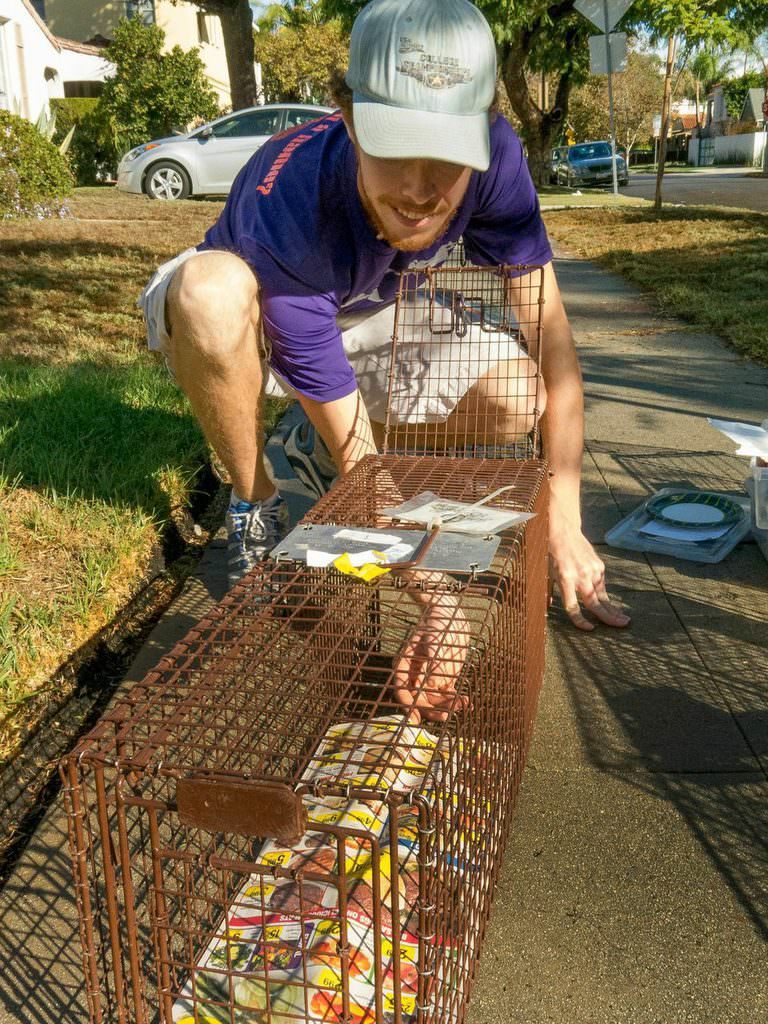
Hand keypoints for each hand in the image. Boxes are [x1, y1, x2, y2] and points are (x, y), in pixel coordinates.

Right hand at [392, 593, 470, 722]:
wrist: (450, 614)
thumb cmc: (437, 624)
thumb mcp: (434, 641)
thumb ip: (433, 663)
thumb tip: (432, 686)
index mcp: (405, 665)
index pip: (401, 690)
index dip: (407, 705)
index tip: (415, 718)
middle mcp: (415, 675)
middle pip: (419, 700)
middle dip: (431, 710)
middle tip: (446, 716)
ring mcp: (430, 677)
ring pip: (434, 700)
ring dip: (447, 706)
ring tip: (463, 704)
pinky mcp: (445, 677)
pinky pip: (447, 695)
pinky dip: (455, 701)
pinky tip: (466, 703)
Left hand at [549, 519, 629, 631]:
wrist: (563, 531)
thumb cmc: (551, 553)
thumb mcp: (545, 573)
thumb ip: (548, 591)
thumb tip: (547, 608)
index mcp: (565, 579)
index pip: (573, 607)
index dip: (581, 621)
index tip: (589, 629)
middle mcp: (581, 576)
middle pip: (595, 603)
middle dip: (609, 617)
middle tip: (622, 626)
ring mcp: (592, 570)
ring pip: (603, 595)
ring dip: (612, 608)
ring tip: (623, 619)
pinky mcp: (599, 566)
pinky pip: (602, 584)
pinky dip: (605, 595)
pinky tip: (610, 603)